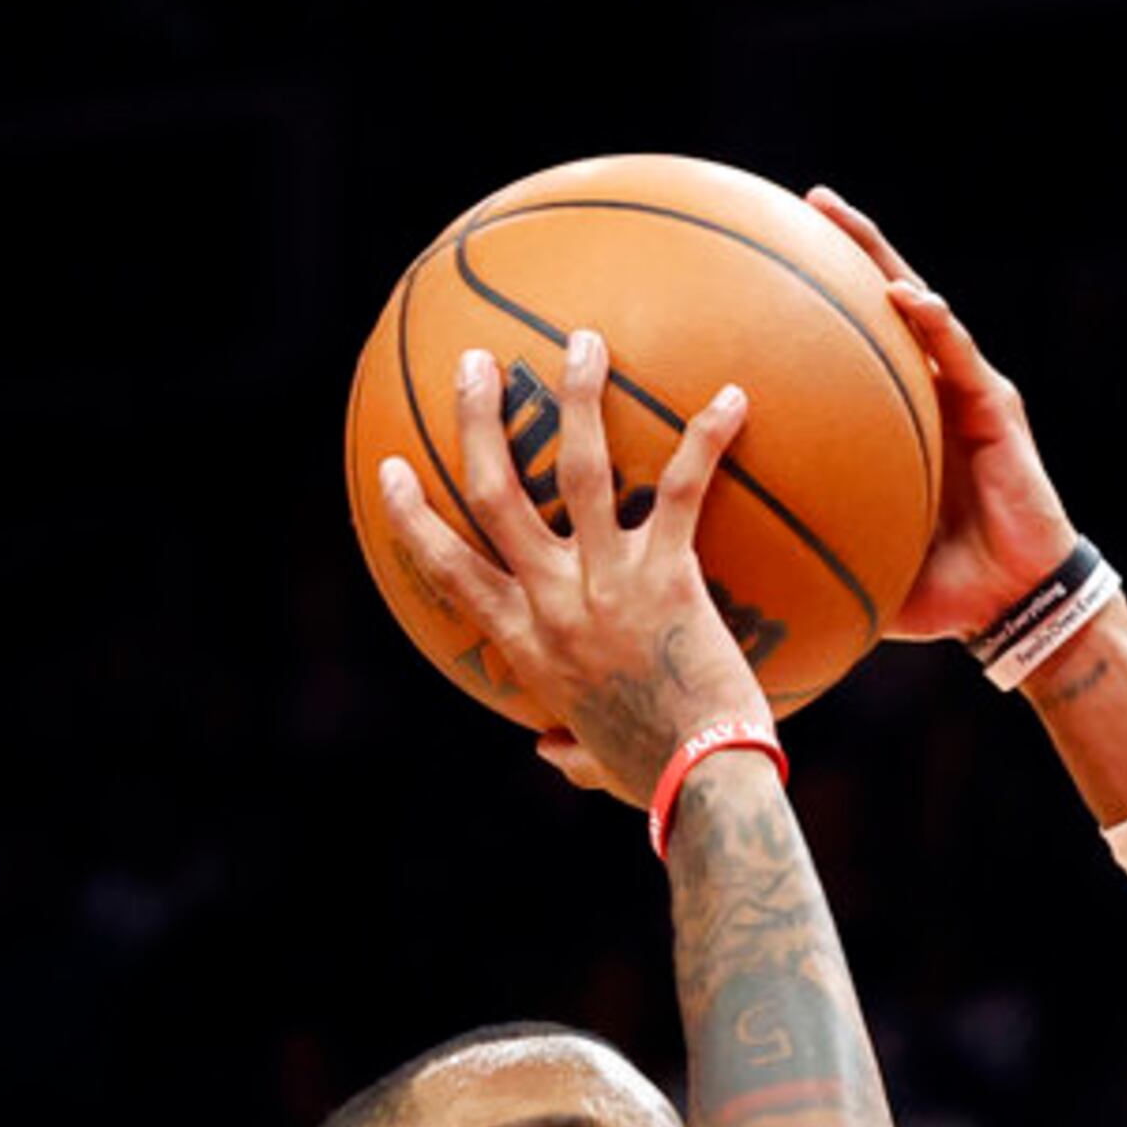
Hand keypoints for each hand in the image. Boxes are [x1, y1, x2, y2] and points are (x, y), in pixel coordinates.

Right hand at [372, 330, 769, 805]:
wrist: (702, 785)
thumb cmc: (654, 778)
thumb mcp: (593, 765)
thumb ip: (564, 749)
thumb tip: (546, 752)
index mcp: (527, 644)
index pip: (451, 569)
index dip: (415, 517)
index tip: (392, 472)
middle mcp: (554, 603)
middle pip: (496, 495)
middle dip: (478, 422)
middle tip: (475, 363)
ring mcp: (608, 585)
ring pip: (577, 471)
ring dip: (576, 398)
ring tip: (583, 341)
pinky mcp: (669, 577)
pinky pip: (682, 490)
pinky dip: (707, 438)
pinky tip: (733, 397)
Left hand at [806, 186, 1080, 643]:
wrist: (1010, 604)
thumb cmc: (937, 588)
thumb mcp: (859, 558)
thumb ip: (806, 548)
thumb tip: (732, 570)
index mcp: (900, 420)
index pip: (856, 347)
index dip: (819, 306)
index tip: (768, 267)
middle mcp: (933, 392)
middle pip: (885, 304)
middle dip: (849, 249)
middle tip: (807, 204)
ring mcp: (967, 393)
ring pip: (921, 308)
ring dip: (880, 258)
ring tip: (836, 216)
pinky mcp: (997, 408)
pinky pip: (962, 357)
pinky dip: (935, 323)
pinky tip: (908, 297)